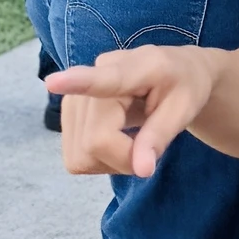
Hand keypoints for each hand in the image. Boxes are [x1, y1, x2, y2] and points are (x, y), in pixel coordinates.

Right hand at [48, 47, 218, 178]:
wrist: (178, 73)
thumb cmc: (185, 87)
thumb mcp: (184, 110)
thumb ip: (160, 137)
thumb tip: (141, 170)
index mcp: (138, 67)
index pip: (104, 79)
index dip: (76, 83)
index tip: (53, 82)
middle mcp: (98, 75)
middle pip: (95, 141)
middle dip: (124, 158)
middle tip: (149, 149)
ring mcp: (78, 93)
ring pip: (81, 154)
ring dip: (111, 161)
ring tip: (135, 140)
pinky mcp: (69, 111)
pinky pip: (76, 158)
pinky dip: (99, 160)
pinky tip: (117, 140)